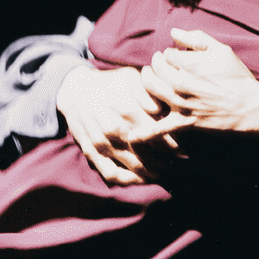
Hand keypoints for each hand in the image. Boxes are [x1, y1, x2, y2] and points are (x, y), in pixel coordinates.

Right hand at [56, 64, 190, 184]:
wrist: (73, 90)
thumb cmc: (108, 83)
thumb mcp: (130, 77)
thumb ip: (148, 92)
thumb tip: (162, 109)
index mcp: (127, 111)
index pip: (158, 135)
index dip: (174, 144)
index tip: (185, 148)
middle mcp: (115, 130)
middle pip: (149, 154)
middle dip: (167, 161)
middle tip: (178, 162)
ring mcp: (102, 144)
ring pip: (133, 167)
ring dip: (151, 172)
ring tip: (163, 171)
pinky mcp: (91, 153)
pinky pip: (112, 174)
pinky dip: (129, 181)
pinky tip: (141, 179)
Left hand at [141, 29, 258, 147]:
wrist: (251, 108)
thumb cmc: (238, 78)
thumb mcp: (222, 51)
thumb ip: (197, 38)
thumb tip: (174, 32)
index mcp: (191, 64)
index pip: (167, 54)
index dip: (170, 53)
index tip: (176, 56)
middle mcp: (182, 83)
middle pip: (156, 69)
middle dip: (156, 64)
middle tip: (160, 64)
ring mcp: (181, 104)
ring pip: (152, 90)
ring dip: (147, 82)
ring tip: (150, 78)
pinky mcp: (184, 122)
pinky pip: (161, 128)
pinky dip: (146, 133)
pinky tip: (132, 136)